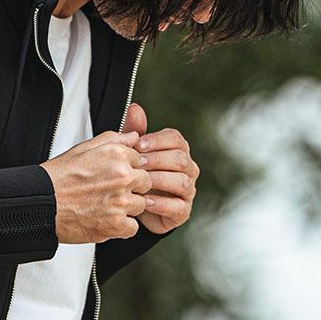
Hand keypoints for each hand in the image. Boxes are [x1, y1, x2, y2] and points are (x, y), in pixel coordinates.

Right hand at [41, 129, 152, 244]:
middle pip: (145, 183)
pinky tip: (107, 220)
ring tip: (106, 206)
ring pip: (141, 205)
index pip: (141, 161)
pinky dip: (122, 227)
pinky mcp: (116, 224)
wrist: (42, 203)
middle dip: (132, 188)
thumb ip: (114, 139)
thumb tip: (133, 137)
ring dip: (128, 208)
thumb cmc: (59, 177)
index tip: (116, 177)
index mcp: (117, 155)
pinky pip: (133, 228)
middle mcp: (123, 176)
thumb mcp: (85, 148)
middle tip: (111, 192)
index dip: (130, 169)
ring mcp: (121, 201)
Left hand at [123, 101, 197, 233]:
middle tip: (137, 164)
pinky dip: (161, 204)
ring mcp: (188, 191)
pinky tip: (145, 201)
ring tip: (141, 182)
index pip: (175, 139)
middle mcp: (188, 169)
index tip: (138, 145)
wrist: (137, 208)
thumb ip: (134, 132)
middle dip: (157, 160)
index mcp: (178, 151)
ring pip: (181, 181)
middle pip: (180, 159)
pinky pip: (177, 206)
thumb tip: (134, 108)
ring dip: (159, 180)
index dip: (157, 141)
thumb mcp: (132, 154)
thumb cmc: (137, 176)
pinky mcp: (183, 211)